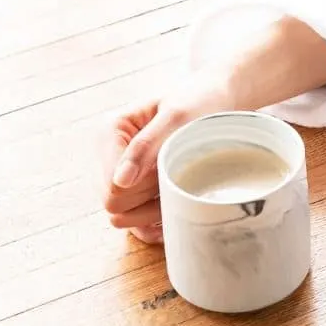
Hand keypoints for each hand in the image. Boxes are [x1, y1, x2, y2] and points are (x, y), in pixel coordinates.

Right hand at [100, 67, 238, 242]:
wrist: (218, 102)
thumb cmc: (199, 103)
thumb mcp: (176, 118)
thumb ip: (145, 147)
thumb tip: (119, 183)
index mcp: (110, 133)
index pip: (112, 187)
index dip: (144, 188)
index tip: (170, 168)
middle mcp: (108, 155)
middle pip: (115, 205)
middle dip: (149, 199)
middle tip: (179, 177)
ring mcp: (119, 175)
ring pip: (122, 218)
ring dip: (153, 213)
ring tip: (181, 190)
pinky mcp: (133, 189)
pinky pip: (133, 223)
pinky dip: (153, 223)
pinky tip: (175, 211)